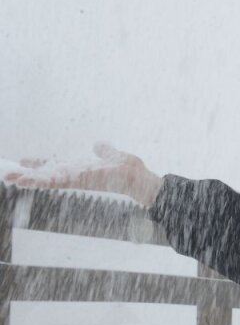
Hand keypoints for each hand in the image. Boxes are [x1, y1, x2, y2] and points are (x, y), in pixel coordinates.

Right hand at [2, 142, 162, 206]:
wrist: (141, 179)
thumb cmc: (128, 169)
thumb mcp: (112, 155)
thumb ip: (104, 150)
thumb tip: (98, 144)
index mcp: (79, 168)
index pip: (54, 165)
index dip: (38, 165)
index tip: (20, 163)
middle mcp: (75, 174)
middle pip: (46, 175)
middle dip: (26, 176)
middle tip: (6, 176)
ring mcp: (78, 179)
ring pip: (48, 179)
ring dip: (30, 179)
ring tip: (11, 179)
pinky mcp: (82, 180)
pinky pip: (60, 180)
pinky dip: (45, 180)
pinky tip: (31, 180)